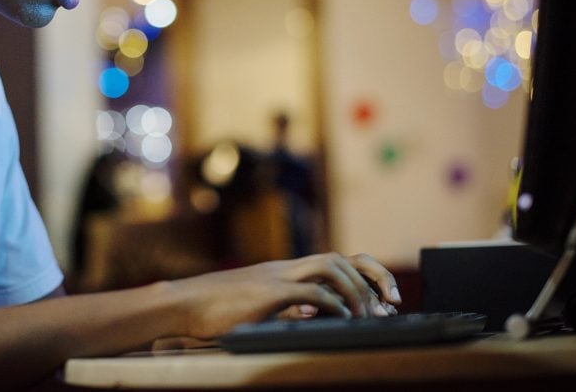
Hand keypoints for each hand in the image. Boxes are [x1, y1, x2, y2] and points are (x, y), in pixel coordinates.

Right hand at [168, 252, 400, 340]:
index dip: (367, 274)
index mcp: (286, 271)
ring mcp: (277, 277)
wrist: (183, 304)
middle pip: (342, 257)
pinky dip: (333, 303)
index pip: (336, 261)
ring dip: (357, 289)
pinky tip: (343, 318)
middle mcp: (286, 268)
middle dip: (374, 277)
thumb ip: (288, 308)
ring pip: (331, 266)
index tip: (386, 298)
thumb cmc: (215, 311)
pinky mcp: (268, 292)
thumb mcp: (259, 309)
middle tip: (393, 302)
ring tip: (370, 314)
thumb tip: (319, 315)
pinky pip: (311, 291)